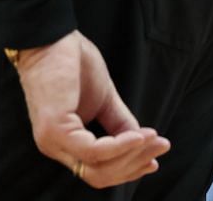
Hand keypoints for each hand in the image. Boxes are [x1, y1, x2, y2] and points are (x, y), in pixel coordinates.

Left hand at [13, 31, 170, 188]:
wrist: (51, 36)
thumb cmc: (72, 63)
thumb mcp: (104, 101)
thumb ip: (119, 125)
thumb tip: (143, 146)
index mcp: (64, 143)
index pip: (98, 171)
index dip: (129, 169)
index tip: (155, 160)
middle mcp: (54, 146)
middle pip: (100, 176)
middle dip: (135, 165)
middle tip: (161, 146)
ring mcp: (51, 140)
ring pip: (98, 168)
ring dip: (132, 156)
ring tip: (153, 139)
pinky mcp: (54, 128)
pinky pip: (93, 150)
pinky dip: (120, 146)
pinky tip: (137, 136)